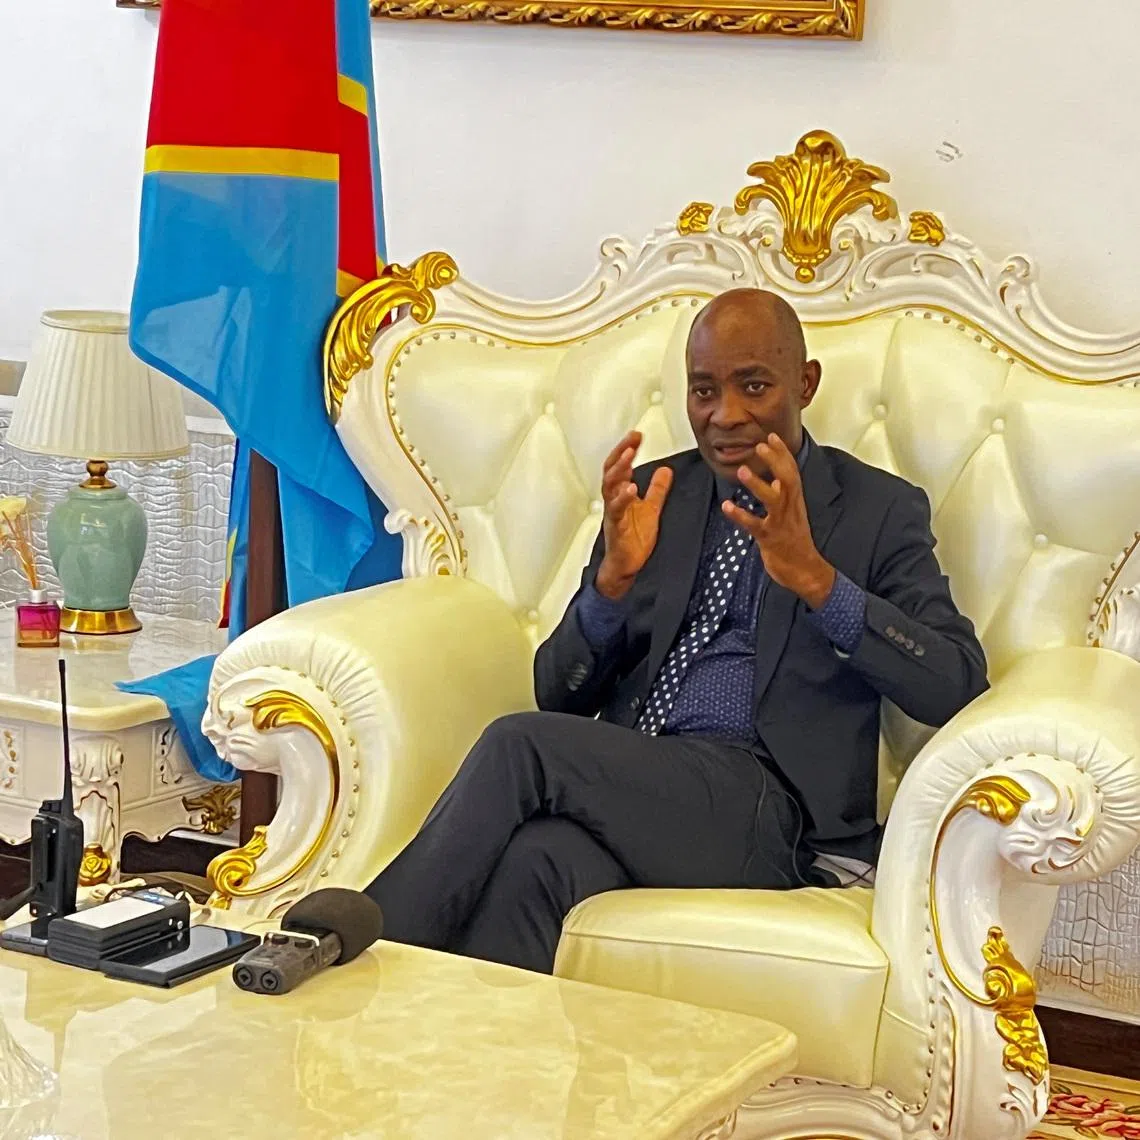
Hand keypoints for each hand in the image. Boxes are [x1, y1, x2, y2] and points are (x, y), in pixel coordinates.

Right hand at [595, 430, 673, 599]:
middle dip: (621, 453)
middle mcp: (613, 500)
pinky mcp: (616, 527)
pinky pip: (616, 510)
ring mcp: (613, 513)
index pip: (620, 465)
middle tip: (632, 439)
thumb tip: (666, 470)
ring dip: (619, 470)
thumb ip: (657, 489)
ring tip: (628, 456)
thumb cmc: (632, 538)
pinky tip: (631, 489)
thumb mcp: (651, 508)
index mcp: (620, 494)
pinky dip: (623, 498)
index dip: (626, 449)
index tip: (637, 435)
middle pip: (611, 470)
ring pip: (609, 486)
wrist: (625, 565)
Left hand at [722, 433, 835, 608]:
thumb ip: (784, 495)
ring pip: (772, 500)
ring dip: (757, 485)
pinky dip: (741, 515)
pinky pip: (755, 525)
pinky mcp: (770, 539)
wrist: (805, 570)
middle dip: (775, 461)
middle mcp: (790, 508)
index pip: (791, 471)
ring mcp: (781, 523)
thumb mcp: (792, 513)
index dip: (782, 453)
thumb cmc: (795, 540)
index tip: (771, 435)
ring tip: (742, 470)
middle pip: (787, 479)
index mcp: (795, 500)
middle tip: (760, 445)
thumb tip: (775, 478)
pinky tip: (727, 507)